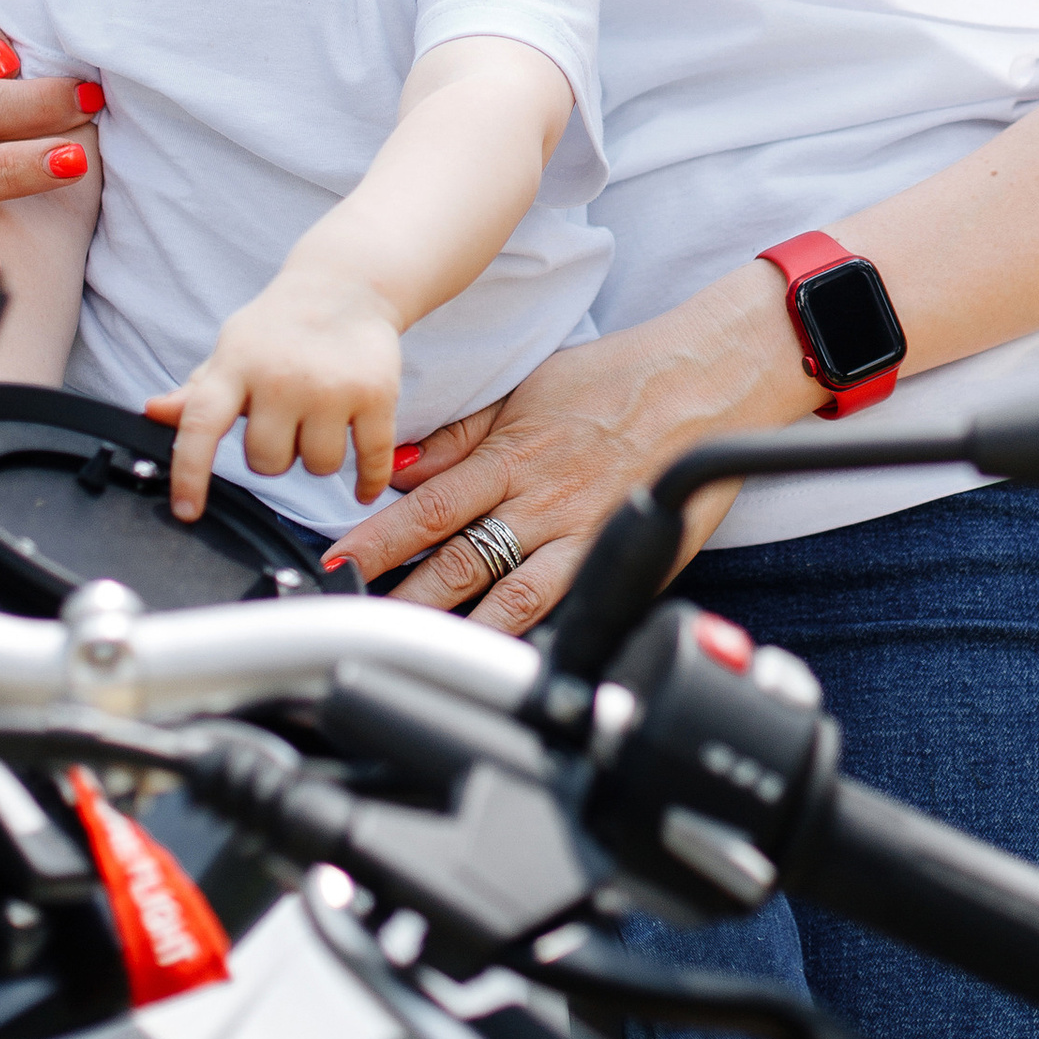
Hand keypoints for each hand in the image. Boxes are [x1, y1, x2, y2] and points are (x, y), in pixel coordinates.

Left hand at [148, 262, 404, 521]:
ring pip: (318, 466)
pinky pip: (370, 460)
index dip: (188, 473)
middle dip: (276, 452)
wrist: (346, 284)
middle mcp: (280, 378)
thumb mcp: (233, 351)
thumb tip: (153, 412)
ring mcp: (330, 387)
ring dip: (319, 454)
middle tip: (287, 419)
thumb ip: (196, 391)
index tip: (187, 511)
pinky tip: (364, 486)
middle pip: (267, 462)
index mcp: (236, 366)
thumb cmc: (279, 328)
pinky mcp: (375, 393)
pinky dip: (369, 480)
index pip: (200, 425)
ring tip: (323, 418)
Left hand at [328, 277, 798, 637]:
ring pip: (503, 592)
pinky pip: (560, 603)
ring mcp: (579, 533)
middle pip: (457, 555)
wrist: (703, 381)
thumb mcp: (528, 390)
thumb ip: (463, 436)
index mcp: (513, 452)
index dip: (378, 537)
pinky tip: (490, 658)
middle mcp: (540, 497)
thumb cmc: (617, 381)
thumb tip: (402, 468)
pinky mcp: (615, 555)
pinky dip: (521, 632)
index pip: (430, 504)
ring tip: (404, 648)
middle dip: (398, 591)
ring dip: (450, 622)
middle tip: (350, 619)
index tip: (335, 563)